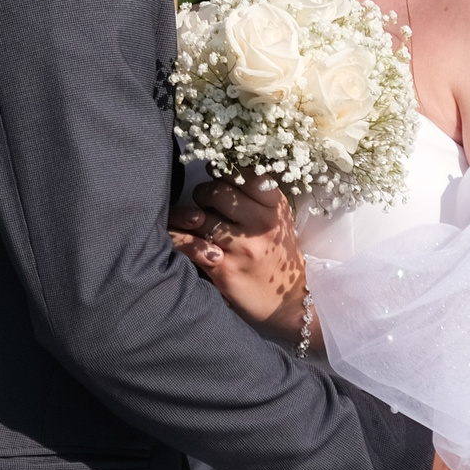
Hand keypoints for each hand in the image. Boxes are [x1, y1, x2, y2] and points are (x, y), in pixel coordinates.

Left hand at [170, 176, 306, 335]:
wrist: (289, 303)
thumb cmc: (278, 256)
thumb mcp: (279, 221)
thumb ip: (256, 196)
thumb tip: (221, 166)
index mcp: (275, 208)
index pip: (247, 174)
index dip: (226, 171)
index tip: (218, 174)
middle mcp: (262, 224)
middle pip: (217, 191)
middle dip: (204, 194)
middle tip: (206, 204)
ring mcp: (243, 247)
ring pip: (200, 216)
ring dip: (190, 218)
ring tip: (196, 224)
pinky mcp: (224, 269)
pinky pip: (189, 244)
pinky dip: (180, 238)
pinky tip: (182, 238)